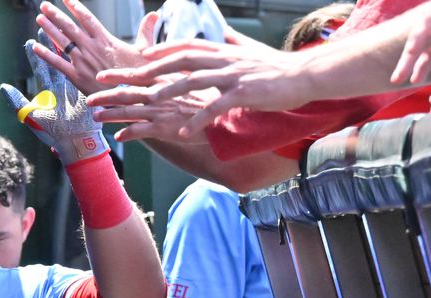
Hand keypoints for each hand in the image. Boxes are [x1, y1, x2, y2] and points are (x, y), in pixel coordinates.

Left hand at [1, 36, 108, 164]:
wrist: (75, 141)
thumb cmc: (53, 132)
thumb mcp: (30, 115)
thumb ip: (16, 101)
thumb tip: (3, 86)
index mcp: (47, 91)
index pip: (40, 68)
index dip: (36, 55)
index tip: (30, 42)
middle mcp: (60, 86)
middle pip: (54, 60)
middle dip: (50, 45)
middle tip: (45, 29)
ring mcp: (74, 86)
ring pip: (68, 62)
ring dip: (64, 47)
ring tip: (61, 31)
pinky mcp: (86, 89)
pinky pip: (82, 70)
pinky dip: (80, 58)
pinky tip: (79, 46)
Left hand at [33, 0, 158, 95]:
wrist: (130, 96)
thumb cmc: (139, 75)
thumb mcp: (144, 50)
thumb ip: (146, 31)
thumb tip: (154, 14)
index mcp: (106, 40)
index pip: (87, 19)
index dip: (75, 7)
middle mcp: (91, 47)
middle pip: (70, 27)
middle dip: (56, 15)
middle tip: (44, 6)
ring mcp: (82, 61)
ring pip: (62, 42)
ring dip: (49, 29)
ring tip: (39, 19)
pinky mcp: (76, 76)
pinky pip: (57, 63)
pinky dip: (46, 54)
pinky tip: (35, 47)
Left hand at [90, 39, 302, 137]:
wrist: (305, 75)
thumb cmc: (276, 68)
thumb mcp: (249, 52)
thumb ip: (232, 44)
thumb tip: (224, 33)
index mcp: (221, 50)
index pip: (183, 46)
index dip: (160, 51)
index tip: (138, 57)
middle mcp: (222, 59)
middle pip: (178, 61)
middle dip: (148, 70)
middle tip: (125, 78)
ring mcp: (232, 76)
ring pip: (192, 80)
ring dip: (167, 91)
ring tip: (146, 103)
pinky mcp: (243, 94)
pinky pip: (215, 107)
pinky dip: (199, 119)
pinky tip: (184, 131)